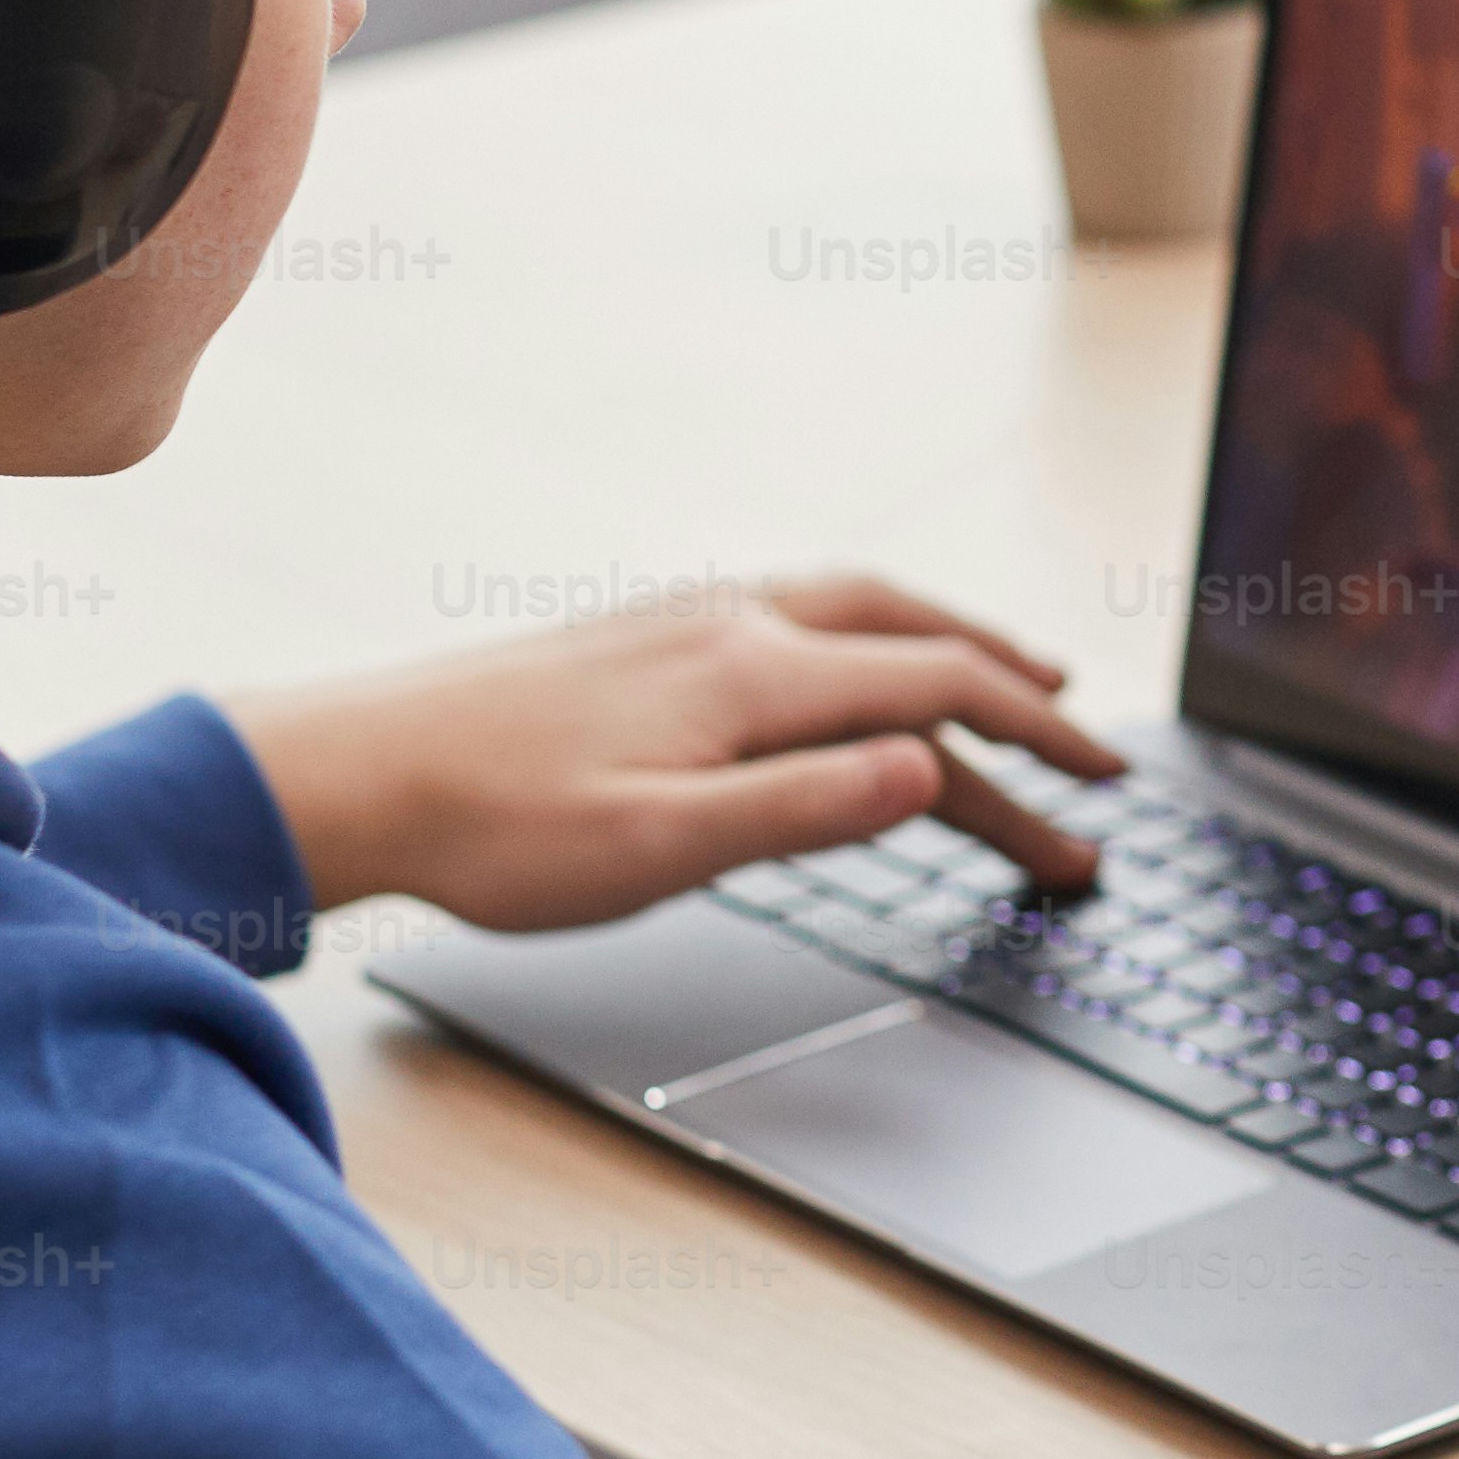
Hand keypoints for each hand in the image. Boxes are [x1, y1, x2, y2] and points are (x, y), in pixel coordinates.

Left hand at [218, 575, 1126, 932]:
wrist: (356, 774)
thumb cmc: (496, 830)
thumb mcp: (662, 848)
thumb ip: (805, 809)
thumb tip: (930, 771)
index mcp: (753, 678)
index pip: (938, 693)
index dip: (1037, 741)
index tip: (1102, 789)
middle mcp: (732, 625)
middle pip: (915, 634)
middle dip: (1013, 682)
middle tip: (1086, 738)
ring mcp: (685, 619)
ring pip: (857, 611)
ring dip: (945, 645)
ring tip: (1000, 681)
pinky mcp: (643, 632)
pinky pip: (799, 610)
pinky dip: (870, 634)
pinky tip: (850, 664)